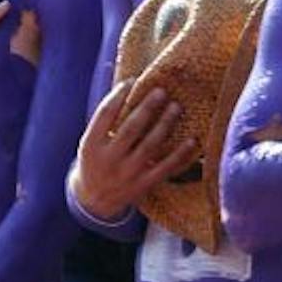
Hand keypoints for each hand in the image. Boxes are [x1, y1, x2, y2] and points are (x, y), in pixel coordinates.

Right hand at [71, 79, 199, 222]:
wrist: (94, 200)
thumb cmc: (94, 161)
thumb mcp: (90, 141)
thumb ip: (104, 119)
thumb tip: (122, 82)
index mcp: (91, 145)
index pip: (105, 114)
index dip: (118, 96)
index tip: (132, 81)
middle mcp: (109, 159)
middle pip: (131, 128)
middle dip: (147, 108)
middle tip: (161, 91)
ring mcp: (127, 174)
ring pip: (150, 145)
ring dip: (165, 124)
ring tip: (176, 107)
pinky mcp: (143, 185)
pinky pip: (165, 168)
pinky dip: (180, 154)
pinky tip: (192, 141)